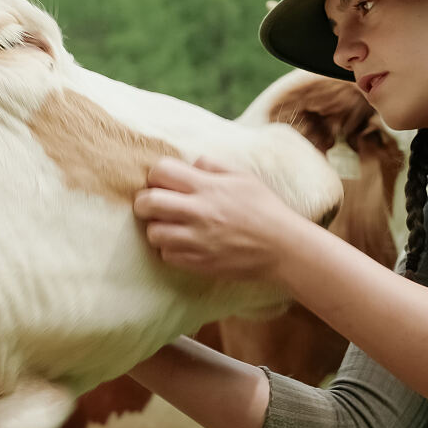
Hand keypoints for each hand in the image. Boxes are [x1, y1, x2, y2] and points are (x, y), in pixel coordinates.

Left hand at [133, 156, 309, 280]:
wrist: (283, 248)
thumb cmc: (265, 209)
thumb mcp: (244, 177)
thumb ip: (214, 166)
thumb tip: (191, 164)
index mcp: (209, 186)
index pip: (161, 171)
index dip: (156, 174)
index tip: (163, 182)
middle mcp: (199, 212)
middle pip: (148, 202)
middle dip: (143, 202)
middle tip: (151, 205)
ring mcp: (197, 240)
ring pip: (153, 232)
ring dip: (157, 228)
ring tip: (170, 227)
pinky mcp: (199, 262)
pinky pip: (167, 255)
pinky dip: (171, 250)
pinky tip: (184, 244)